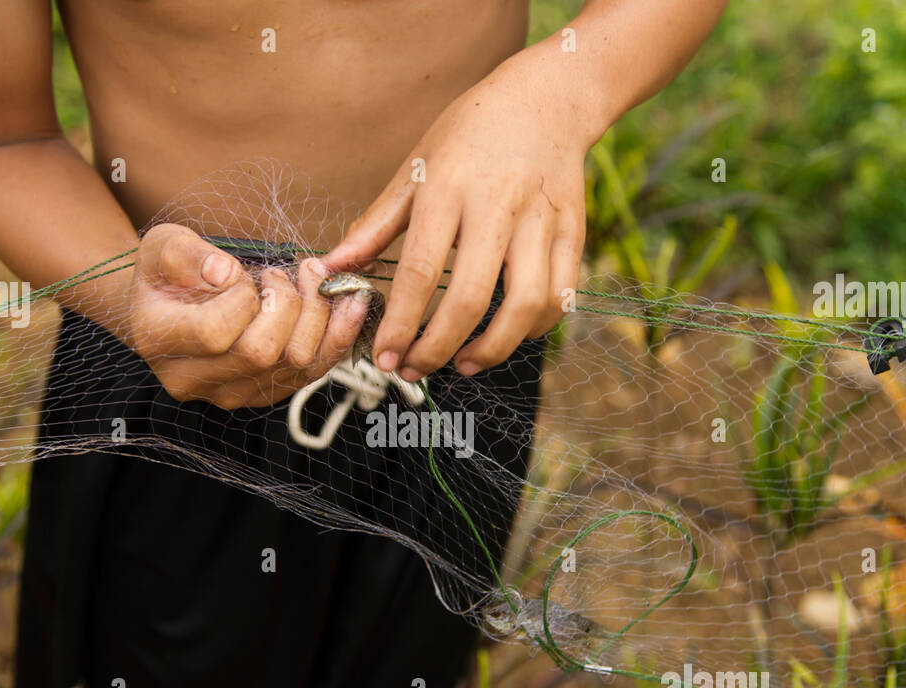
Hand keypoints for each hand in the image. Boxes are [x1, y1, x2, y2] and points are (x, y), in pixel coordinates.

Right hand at [120, 224, 369, 407]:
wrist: (169, 310)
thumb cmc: (166, 275)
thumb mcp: (163, 245)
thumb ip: (187, 254)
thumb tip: (226, 273)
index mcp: (161, 341)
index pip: (213, 333)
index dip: (240, 299)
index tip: (242, 277)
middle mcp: (195, 379)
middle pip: (261, 353)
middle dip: (287, 303)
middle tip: (282, 272)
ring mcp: (233, 392)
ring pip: (296, 363)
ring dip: (318, 315)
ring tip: (311, 278)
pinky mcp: (265, 393)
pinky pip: (314, 370)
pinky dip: (338, 334)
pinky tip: (348, 303)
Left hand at [322, 52, 588, 381]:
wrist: (546, 99)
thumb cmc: (470, 134)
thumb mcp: (415, 168)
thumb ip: (375, 224)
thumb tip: (333, 267)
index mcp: (448, 189)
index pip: (420, 271)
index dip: (401, 323)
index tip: (385, 356)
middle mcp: (496, 207)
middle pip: (470, 298)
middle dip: (437, 347)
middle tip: (414, 370)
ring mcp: (540, 222)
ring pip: (524, 305)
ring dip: (493, 349)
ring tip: (464, 364)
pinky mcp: (573, 234)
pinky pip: (559, 296)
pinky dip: (534, 328)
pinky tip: (507, 337)